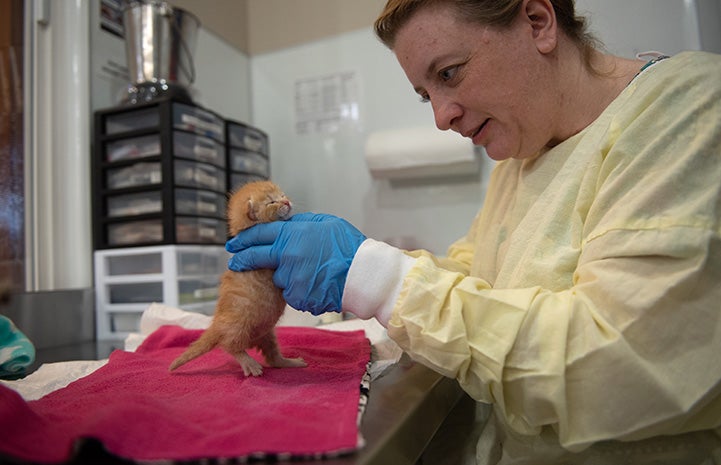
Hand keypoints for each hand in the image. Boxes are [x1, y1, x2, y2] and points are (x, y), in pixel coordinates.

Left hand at [225, 212, 366, 314]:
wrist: (364, 275)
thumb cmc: (348, 246)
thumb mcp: (324, 223)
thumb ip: (300, 223)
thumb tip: (286, 224)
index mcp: (292, 235)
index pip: (259, 235)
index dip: (243, 239)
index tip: (233, 243)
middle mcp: (287, 256)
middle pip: (257, 258)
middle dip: (243, 260)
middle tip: (235, 262)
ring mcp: (291, 279)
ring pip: (279, 279)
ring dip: (288, 276)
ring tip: (311, 273)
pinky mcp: (298, 297)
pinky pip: (293, 294)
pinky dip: (300, 290)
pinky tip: (317, 285)